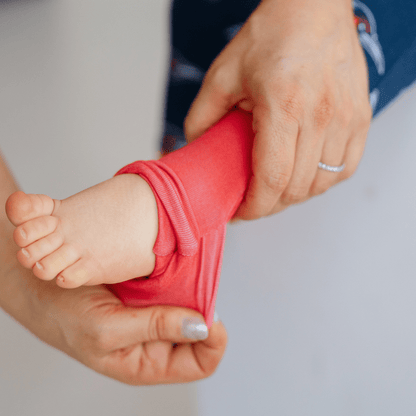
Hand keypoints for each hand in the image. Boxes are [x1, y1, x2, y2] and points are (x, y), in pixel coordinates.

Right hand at [3, 264, 226, 384]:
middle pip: (200, 333)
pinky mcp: (146, 293)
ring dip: (192, 290)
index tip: (211, 312)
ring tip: (187, 272)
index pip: (200, 362)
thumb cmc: (63, 316)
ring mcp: (152, 315)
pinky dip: (178, 276)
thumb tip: (202, 327)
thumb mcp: (107, 330)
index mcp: (147, 362)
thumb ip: (154, 328)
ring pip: (188, 306)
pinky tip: (172, 265)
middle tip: (198, 284)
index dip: (213, 341)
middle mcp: (154, 341)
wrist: (40, 285)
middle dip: (204, 309)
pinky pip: (173, 287)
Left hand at [184, 0, 371, 219]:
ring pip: (321, 184)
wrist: (313, 7)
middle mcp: (321, 116)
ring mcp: (346, 118)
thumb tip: (194, 150)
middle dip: (270, 205)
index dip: (254, 207)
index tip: (240, 212)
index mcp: (284, 106)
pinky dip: (322, 182)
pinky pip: (345, 169)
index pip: (273, 180)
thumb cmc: (270, 36)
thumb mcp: (223, 74)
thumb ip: (202, 117)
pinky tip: (304, 176)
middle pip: (297, 189)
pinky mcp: (361, 118)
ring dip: (295, 196)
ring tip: (275, 189)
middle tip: (251, 200)